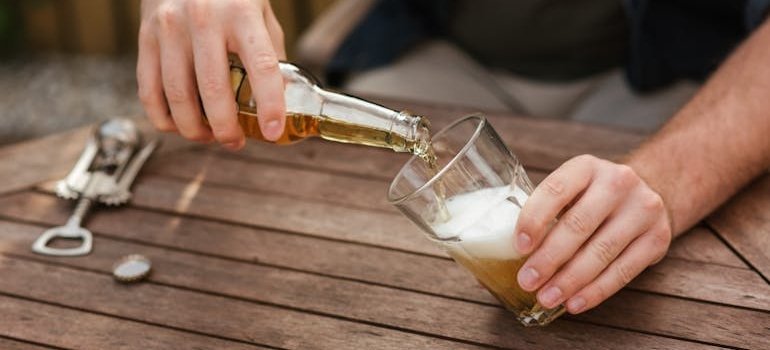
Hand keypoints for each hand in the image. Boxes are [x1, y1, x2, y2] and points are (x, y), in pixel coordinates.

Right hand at [137, 0, 285, 149]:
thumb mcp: (260, 12)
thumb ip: (268, 53)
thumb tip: (277, 100)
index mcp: (241, 13)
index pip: (261, 66)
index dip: (269, 104)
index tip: (273, 132)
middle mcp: (203, 19)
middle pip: (213, 90)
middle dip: (225, 128)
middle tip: (234, 142)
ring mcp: (169, 27)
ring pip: (177, 96)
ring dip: (194, 129)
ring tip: (208, 136)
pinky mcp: (145, 36)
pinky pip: (149, 90)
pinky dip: (163, 117)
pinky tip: (179, 125)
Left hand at [514, 155, 671, 313]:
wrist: (650, 193)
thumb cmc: (594, 197)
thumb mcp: (572, 190)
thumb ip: (544, 214)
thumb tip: (500, 256)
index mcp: (586, 167)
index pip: (556, 190)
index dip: (534, 219)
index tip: (519, 247)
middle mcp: (617, 182)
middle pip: (578, 225)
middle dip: (549, 258)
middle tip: (527, 281)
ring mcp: (642, 209)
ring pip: (601, 251)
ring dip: (570, 280)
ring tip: (547, 298)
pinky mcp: (658, 237)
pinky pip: (624, 271)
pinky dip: (596, 290)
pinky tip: (575, 303)